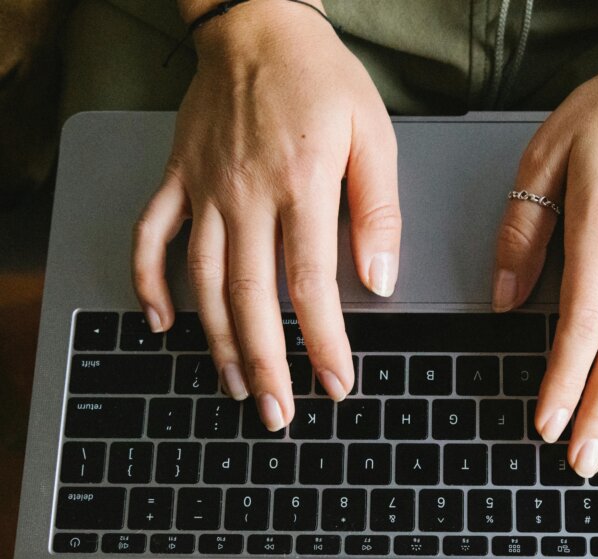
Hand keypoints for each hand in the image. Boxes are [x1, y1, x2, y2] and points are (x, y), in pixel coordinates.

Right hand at [132, 0, 399, 429]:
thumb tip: (381, 279)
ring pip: (203, 281)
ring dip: (218, 341)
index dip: (324, 342)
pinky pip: (151, 236)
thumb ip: (378, 211)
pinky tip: (161, 321)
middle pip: (252, 298)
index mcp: (301, 185)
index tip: (335, 384)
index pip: (313, 284)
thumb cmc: (321, 78)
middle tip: (279, 413)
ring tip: (237, 385)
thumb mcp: (374, 136)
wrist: (258, 25)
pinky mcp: (177, 179)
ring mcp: (204, 189)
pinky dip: (149, 282)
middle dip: (267, 363)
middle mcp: (246, 194)